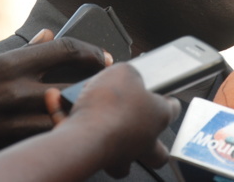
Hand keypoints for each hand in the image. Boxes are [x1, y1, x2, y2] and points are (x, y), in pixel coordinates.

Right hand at [0, 36, 106, 177]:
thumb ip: (17, 51)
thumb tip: (48, 36)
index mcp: (7, 64)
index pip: (64, 48)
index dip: (90, 49)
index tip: (102, 55)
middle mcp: (16, 90)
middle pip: (76, 80)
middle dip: (98, 80)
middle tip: (109, 81)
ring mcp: (15, 120)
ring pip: (67, 113)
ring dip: (83, 108)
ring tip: (95, 106)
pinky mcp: (11, 145)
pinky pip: (48, 137)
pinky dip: (62, 131)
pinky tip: (69, 129)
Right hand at [45, 64, 180, 177]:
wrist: (84, 137)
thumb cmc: (110, 107)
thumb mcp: (124, 71)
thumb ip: (129, 73)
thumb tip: (128, 76)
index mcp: (159, 116)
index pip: (173, 109)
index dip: (169, 100)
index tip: (166, 96)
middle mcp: (144, 141)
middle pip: (158, 152)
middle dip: (152, 144)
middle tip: (140, 128)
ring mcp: (123, 155)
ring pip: (127, 161)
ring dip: (116, 145)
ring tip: (101, 125)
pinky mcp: (99, 161)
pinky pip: (88, 147)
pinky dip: (73, 128)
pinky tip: (61, 112)